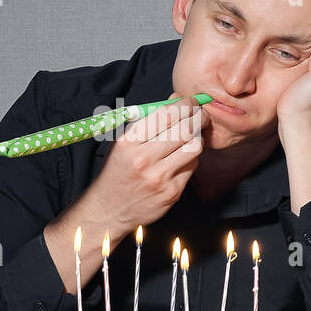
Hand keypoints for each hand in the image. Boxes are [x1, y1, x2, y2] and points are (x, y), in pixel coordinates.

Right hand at [84, 93, 208, 237]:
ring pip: (194, 147)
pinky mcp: (172, 193)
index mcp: (129, 142)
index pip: (166, 115)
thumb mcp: (124, 142)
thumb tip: (176, 101)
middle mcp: (143, 159)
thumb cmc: (118, 171)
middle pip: (185, 129)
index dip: (185, 104)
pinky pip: (192, 167)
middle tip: (202, 114)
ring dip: (198, 137)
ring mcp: (159, 178)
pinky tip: (183, 156)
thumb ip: (149, 121)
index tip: (191, 102)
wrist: (109, 209)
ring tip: (193, 134)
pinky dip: (191, 158)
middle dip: (199, 117)